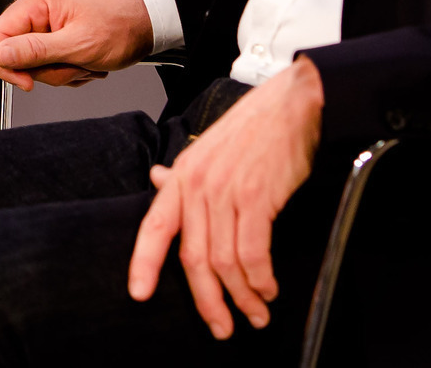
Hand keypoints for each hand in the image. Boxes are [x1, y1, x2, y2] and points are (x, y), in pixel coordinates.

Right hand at [0, 0, 152, 91]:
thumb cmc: (121, 27)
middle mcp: (41, 3)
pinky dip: (69, 67)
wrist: (148, 24)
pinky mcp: (59, 29)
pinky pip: (50, 59)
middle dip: (47, 68)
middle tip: (73, 65)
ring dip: (62, 70)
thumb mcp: (77, 45)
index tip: (29, 81)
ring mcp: (50, 17)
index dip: (9, 62)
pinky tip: (87, 61)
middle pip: (18, 50)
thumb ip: (35, 51)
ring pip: (36, 60)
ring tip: (85, 62)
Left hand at [127, 56, 322, 339]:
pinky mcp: (255, 197)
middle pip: (194, 257)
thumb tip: (157, 180)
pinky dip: (261, 279)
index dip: (144, 262)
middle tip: (221, 327)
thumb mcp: (208, 147)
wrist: (291, 104)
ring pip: (225, 262)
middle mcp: (198, 184)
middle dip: (208, 301)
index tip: (139, 294)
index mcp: (183, 175)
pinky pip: (252, 253)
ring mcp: (225, 191)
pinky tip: (268, 288)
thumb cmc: (254, 127)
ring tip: (256, 312)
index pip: (156, 225)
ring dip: (243, 296)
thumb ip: (183, 174)